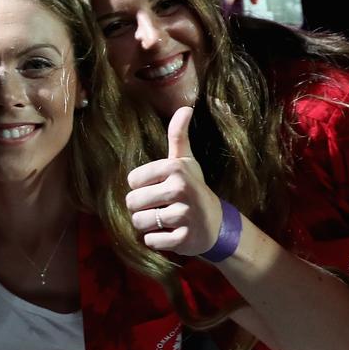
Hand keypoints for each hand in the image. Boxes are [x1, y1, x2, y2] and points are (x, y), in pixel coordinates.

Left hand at [126, 107, 222, 254]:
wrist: (216, 224)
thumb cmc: (194, 188)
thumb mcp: (186, 161)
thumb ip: (178, 135)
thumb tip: (184, 107)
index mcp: (174, 168)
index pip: (131, 181)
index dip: (141, 188)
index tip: (158, 189)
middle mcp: (179, 189)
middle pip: (132, 202)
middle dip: (141, 209)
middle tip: (159, 208)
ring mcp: (184, 214)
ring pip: (140, 222)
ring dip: (147, 226)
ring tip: (163, 221)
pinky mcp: (184, 238)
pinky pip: (152, 241)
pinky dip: (156, 241)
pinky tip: (169, 234)